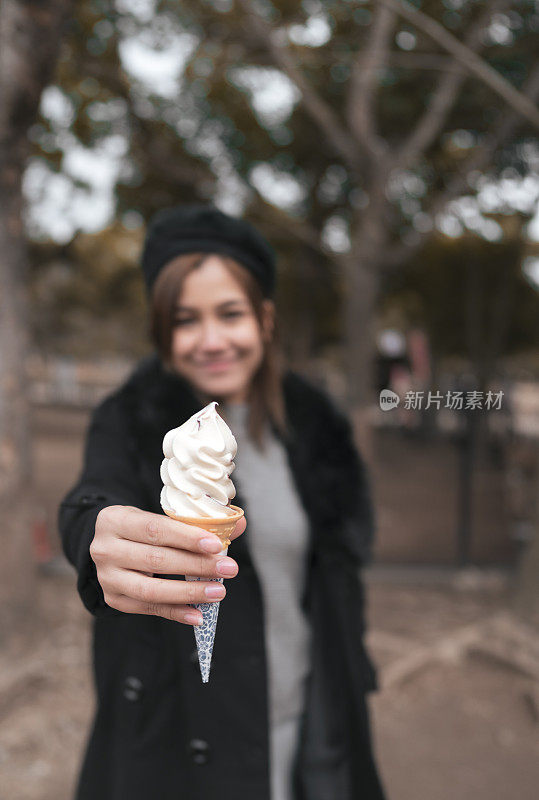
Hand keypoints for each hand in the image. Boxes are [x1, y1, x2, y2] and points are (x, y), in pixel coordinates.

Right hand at [89, 505, 244, 625]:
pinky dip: (175, 612)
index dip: (187, 538)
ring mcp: (107, 577)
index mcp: (115, 519)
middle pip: (156, 560)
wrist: (112, 545)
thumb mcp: (162, 516)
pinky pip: (148, 608)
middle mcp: (104, 549)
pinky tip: (198, 614)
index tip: (217, 545)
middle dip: (197, 566)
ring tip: (217, 592)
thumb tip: (238, 524)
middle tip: (228, 568)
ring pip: (151, 589)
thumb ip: (199, 521)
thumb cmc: (144, 528)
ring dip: (188, 593)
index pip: (155, 529)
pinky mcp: (114, 599)